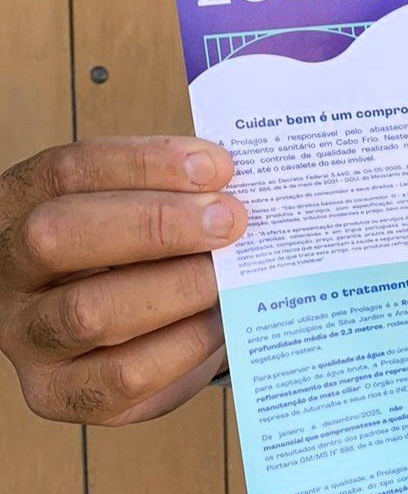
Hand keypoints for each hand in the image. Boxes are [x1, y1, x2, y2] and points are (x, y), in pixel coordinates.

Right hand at [0, 136, 246, 424]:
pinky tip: (222, 318)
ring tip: (232, 273)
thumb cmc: (142, 245)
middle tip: (230, 219)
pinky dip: (188, 341)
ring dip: (179, 286)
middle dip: (157, 224)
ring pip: (90, 311)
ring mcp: (26, 339)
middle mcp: (7, 271)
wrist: (130, 321)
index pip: (67, 170)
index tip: (216, 166)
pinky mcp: (62, 394)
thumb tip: (234, 189)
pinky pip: (127, 374)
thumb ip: (178, 188)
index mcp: (19, 203)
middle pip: (58, 236)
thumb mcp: (145, 202)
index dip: (144, 163)